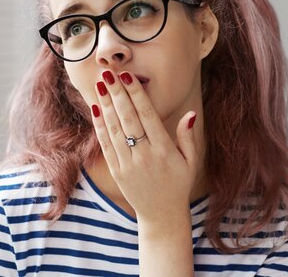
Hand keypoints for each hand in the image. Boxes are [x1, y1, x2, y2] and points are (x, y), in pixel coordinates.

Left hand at [90, 69, 198, 222]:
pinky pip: (106, 144)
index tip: (127, 76)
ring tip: (100, 84)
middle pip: (128, 118)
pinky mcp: (116, 170)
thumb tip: (190, 113)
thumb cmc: (179, 183)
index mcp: (164, 150)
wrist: (161, 214)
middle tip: (108, 72)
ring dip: (106, 105)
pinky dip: (99, 125)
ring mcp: (128, 163)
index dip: (136, 94)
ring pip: (114, 129)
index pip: (147, 116)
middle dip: (117, 93)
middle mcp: (144, 155)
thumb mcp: (191, 161)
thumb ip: (187, 136)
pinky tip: (96, 108)